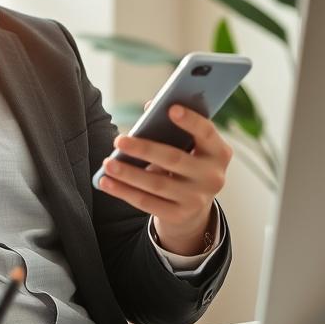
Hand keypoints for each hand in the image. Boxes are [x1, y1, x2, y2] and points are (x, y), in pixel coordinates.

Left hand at [98, 105, 231, 254]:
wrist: (194, 206)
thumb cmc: (186, 162)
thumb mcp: (188, 146)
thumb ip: (172, 126)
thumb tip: (150, 108)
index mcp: (218, 152)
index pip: (207, 133)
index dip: (191, 121)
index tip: (170, 108)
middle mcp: (212, 177)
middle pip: (174, 159)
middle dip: (144, 149)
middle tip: (119, 140)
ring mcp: (197, 199)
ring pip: (157, 184)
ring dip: (128, 174)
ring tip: (108, 163)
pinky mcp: (179, 215)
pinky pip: (147, 203)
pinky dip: (124, 191)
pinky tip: (106, 182)